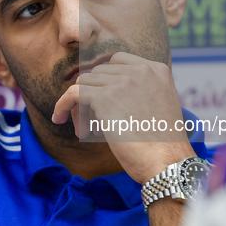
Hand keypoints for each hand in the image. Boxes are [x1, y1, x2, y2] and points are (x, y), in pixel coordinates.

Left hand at [53, 52, 195, 183]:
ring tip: (86, 129)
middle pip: (99, 73)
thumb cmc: (163, 145)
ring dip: (81, 106)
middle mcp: (140, 70)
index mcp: (156, 69)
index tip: (101, 102)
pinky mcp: (105, 97)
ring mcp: (122, 81)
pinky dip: (63, 104)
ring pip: (84, 83)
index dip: (105, 81)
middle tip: (92, 123)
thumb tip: (105, 92)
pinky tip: (59, 117)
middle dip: (92, 96)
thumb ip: (141, 90)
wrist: (167, 162)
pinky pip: (73, 94)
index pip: (117, 62)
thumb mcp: (160, 105)